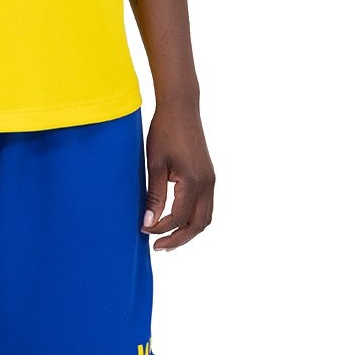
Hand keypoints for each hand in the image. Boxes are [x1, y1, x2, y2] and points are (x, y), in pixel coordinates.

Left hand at [140, 106, 214, 250]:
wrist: (180, 108)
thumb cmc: (164, 132)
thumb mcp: (155, 165)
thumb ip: (154, 196)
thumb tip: (148, 223)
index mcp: (194, 183)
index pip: (179, 218)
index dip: (161, 228)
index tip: (143, 230)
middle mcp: (207, 184)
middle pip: (198, 225)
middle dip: (179, 239)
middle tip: (158, 246)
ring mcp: (210, 180)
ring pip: (205, 217)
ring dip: (188, 230)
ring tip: (167, 237)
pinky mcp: (208, 175)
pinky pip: (206, 205)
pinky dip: (193, 217)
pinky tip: (177, 218)